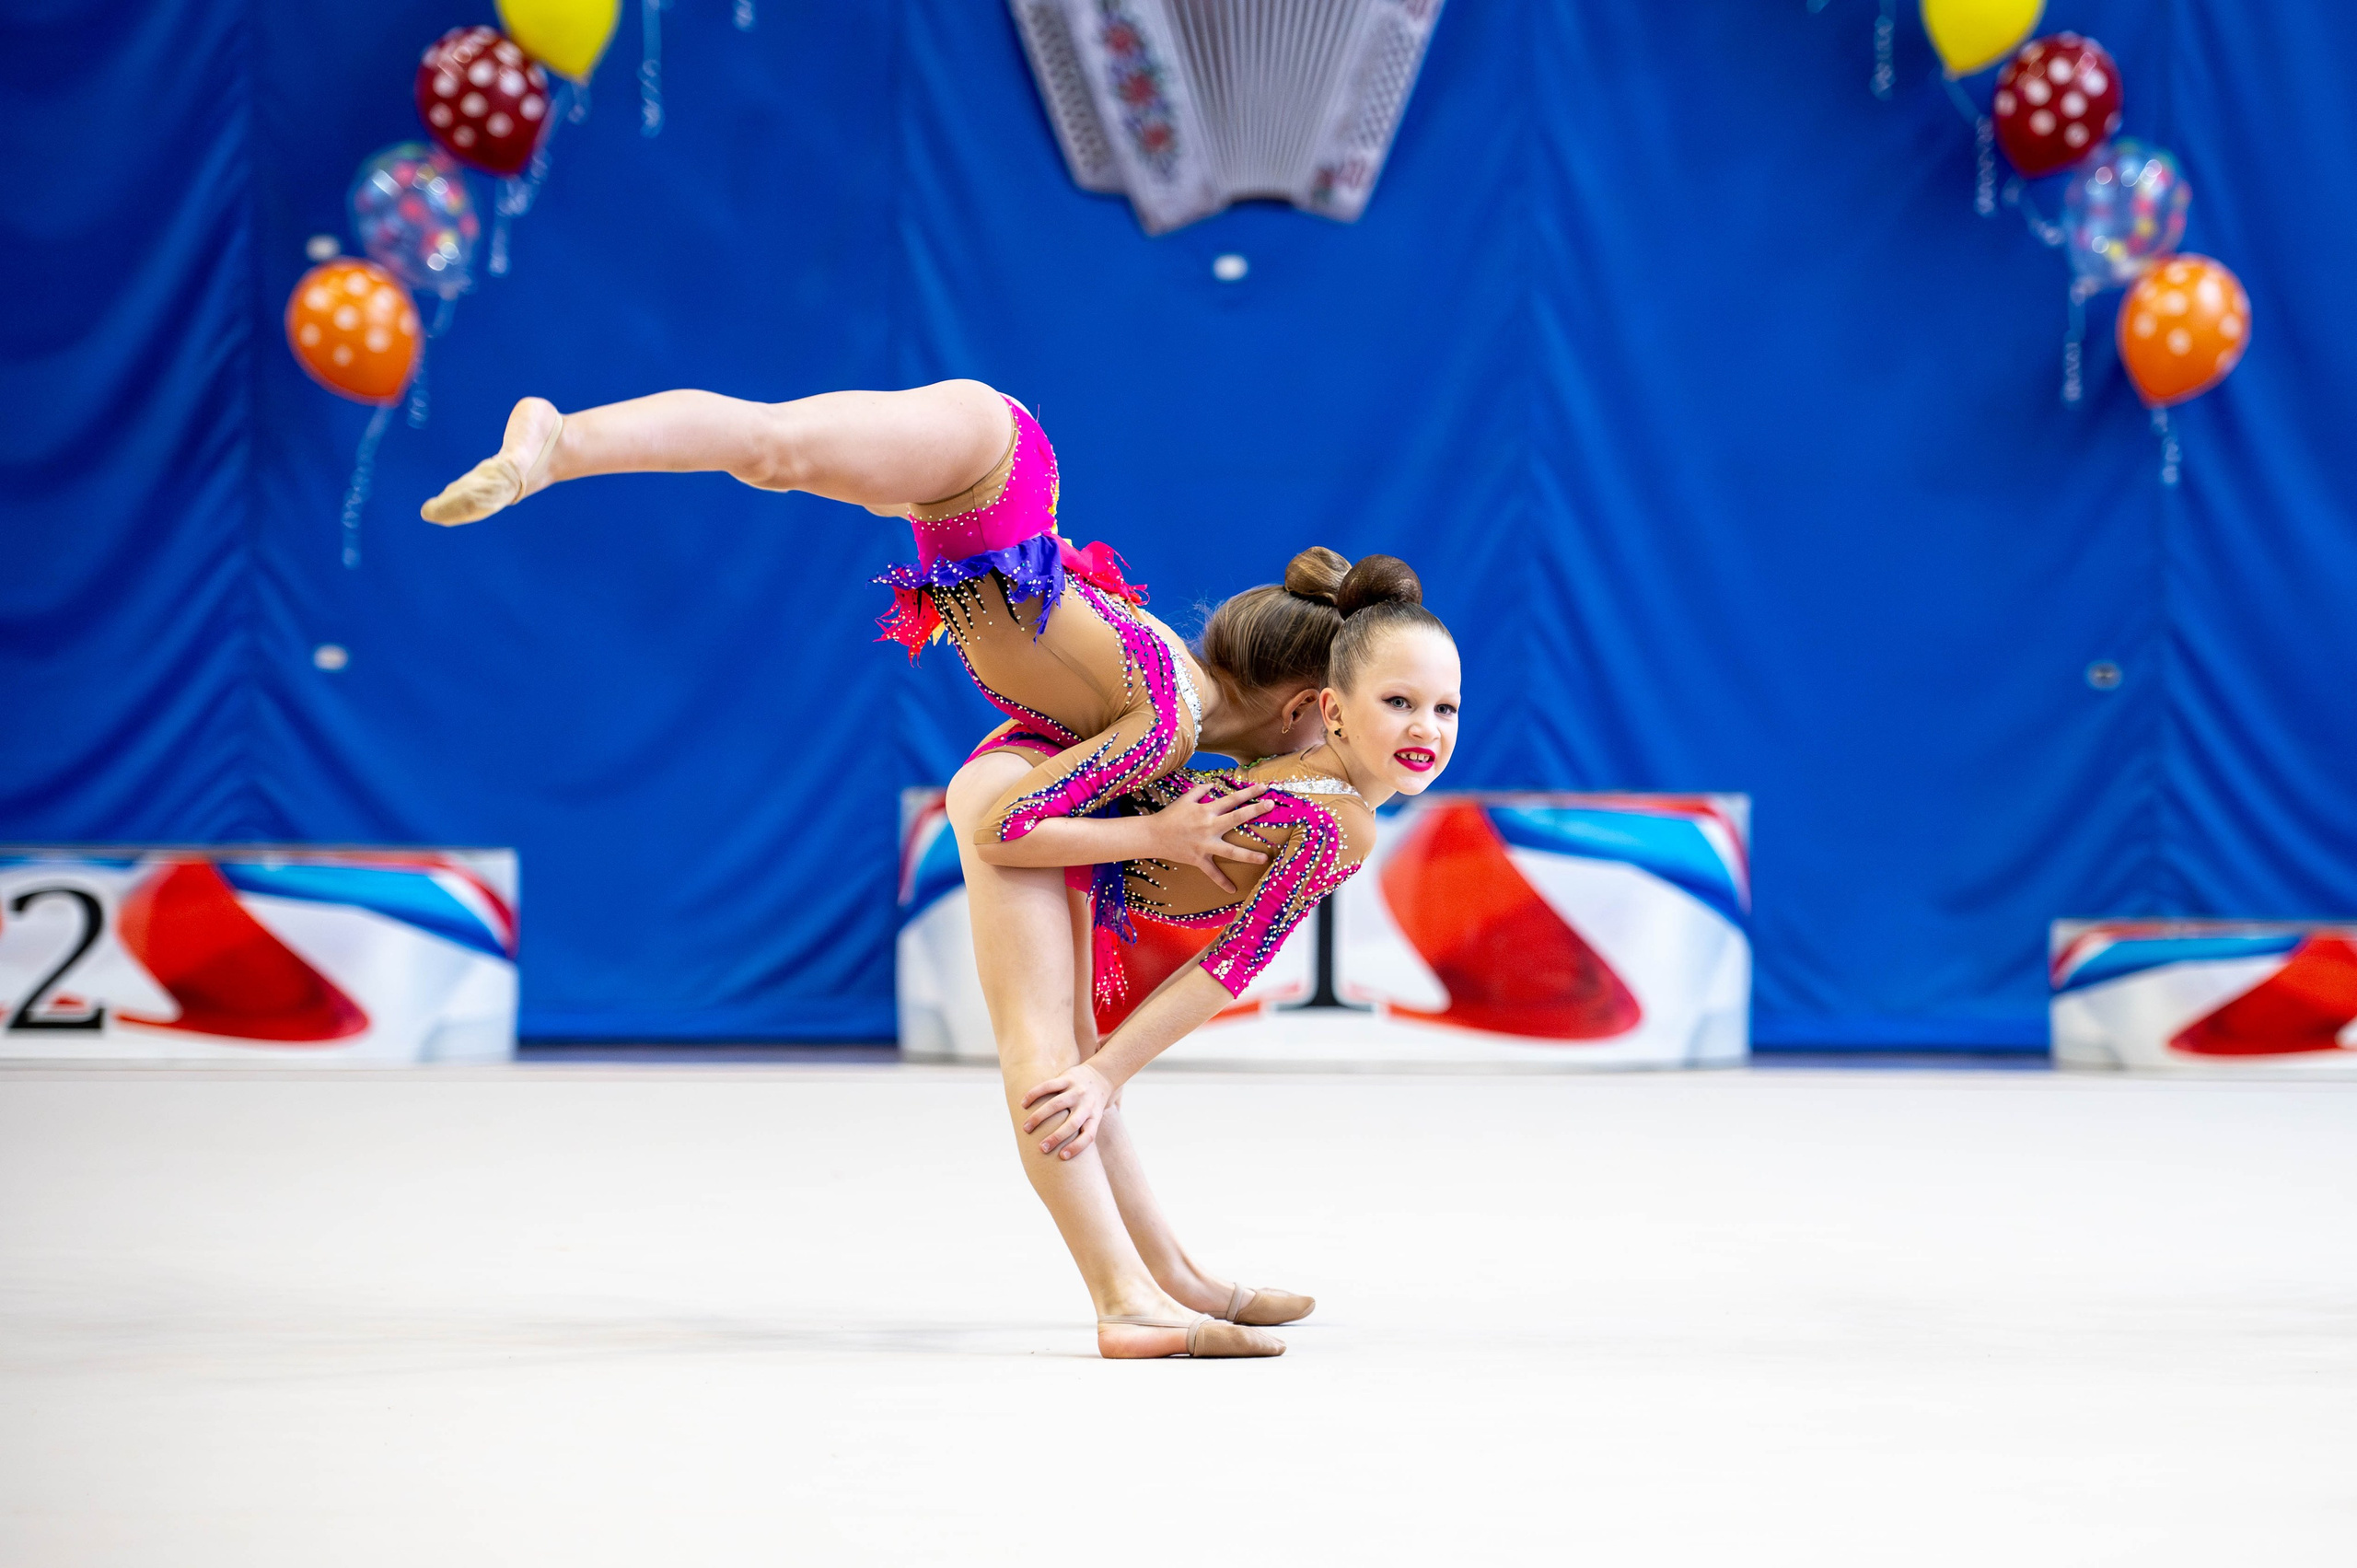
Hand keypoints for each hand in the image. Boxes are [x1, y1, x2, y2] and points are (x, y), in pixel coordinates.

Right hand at [1021, 1061, 1114, 1159]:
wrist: (1101, 1075)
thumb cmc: (1093, 1104)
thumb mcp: (1094, 1118)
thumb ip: (1081, 1132)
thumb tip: (1063, 1158)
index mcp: (1094, 1117)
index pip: (1089, 1136)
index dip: (1077, 1147)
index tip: (1062, 1157)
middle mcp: (1087, 1105)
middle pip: (1072, 1123)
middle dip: (1056, 1137)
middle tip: (1041, 1148)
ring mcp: (1077, 1091)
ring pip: (1056, 1104)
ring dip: (1039, 1117)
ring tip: (1026, 1128)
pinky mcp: (1067, 1077)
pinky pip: (1048, 1086)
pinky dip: (1034, 1094)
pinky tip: (1023, 1104)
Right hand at [1147, 781, 1272, 895]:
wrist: (1153, 835)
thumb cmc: (1170, 816)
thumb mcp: (1185, 798)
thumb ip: (1201, 790)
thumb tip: (1214, 785)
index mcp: (1207, 810)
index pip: (1232, 799)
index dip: (1249, 792)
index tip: (1265, 788)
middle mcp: (1209, 827)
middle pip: (1236, 818)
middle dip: (1255, 811)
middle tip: (1272, 806)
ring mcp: (1205, 845)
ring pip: (1231, 851)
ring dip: (1248, 855)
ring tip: (1264, 858)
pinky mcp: (1199, 859)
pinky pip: (1212, 873)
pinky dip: (1222, 881)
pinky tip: (1233, 890)